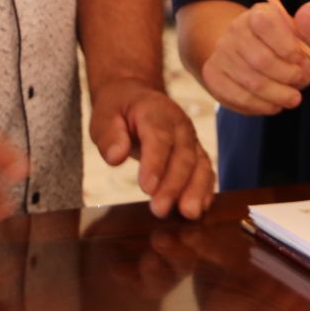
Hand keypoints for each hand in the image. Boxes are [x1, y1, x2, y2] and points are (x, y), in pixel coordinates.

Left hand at [88, 81, 214, 219]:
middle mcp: (179, 124)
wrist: (136, 97)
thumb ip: (108, 135)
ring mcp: (191, 138)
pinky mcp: (196, 152)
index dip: (155, 163)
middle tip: (159, 209)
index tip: (147, 188)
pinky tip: (200, 208)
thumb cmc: (119, 109)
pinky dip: (205, 189)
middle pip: (182, 155)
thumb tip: (115, 157)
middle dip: (173, 185)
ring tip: (189, 213)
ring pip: (199, 164)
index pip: (159, 137)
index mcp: (155, 110)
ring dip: (195, 190)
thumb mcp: (104, 115)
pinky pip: (205, 171)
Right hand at [198, 1, 309, 115]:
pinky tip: (273, 103)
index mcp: (258, 14)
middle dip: (287, 76)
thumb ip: (308, 26)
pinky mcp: (213, 76)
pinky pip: (238, 98)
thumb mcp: (300, 36)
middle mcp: (235, 30)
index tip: (301, 60)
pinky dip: (262, 106)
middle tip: (299, 81)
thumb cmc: (283, 47)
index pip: (268, 25)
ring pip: (251, 83)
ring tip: (291, 98)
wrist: (251, 56)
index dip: (289, 48)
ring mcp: (221, 53)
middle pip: (261, 60)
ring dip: (278, 96)